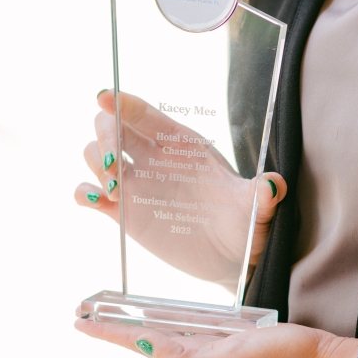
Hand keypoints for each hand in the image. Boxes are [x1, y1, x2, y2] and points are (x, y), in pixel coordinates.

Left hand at [74, 315, 357, 357]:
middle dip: (112, 325)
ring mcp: (211, 346)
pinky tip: (163, 315)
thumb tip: (146, 348)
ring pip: (162, 330)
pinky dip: (166, 317)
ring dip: (135, 321)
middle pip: (144, 335)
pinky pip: (187, 325)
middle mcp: (194, 354)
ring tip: (112, 311)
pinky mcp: (229, 336)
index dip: (106, 330)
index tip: (77, 319)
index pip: (137, 341)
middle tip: (83, 311)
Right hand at [75, 90, 286, 286]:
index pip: (147, 114)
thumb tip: (274, 185)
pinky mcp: (124, 214)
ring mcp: (136, 185)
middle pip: (112, 126)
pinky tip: (97, 200)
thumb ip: (261, 195)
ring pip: (95, 154)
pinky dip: (84, 192)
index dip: (124, 102)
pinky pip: (89, 193)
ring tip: (116, 189)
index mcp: (182, 144)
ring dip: (95, 164)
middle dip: (104, 136)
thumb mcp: (254, 209)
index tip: (105, 96)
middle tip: (115, 165)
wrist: (233, 261)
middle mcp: (154, 158)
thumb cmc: (246, 225)